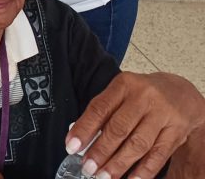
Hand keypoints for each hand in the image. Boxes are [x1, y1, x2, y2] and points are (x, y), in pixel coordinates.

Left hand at [67, 71, 204, 178]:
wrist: (181, 93)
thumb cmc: (143, 95)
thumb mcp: (122, 93)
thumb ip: (104, 112)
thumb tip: (82, 138)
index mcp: (124, 85)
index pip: (100, 108)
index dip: (84, 129)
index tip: (72, 146)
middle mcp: (144, 98)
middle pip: (119, 128)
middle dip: (101, 151)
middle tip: (88, 167)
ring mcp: (162, 115)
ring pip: (138, 144)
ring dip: (119, 164)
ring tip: (105, 176)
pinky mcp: (177, 132)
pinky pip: (158, 155)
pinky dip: (144, 170)